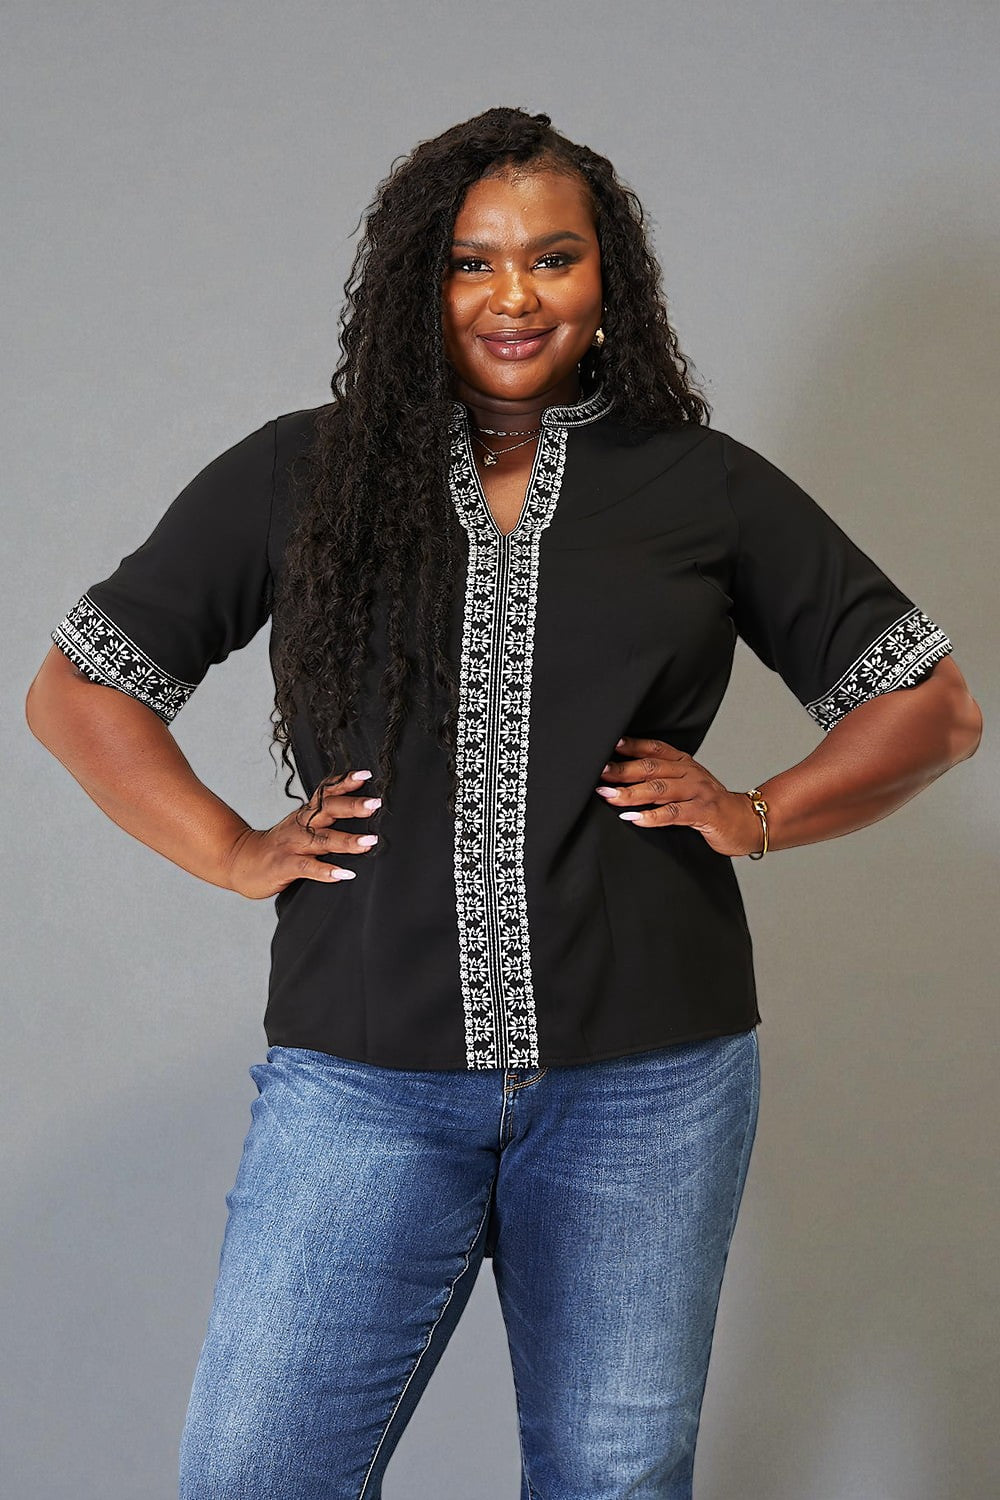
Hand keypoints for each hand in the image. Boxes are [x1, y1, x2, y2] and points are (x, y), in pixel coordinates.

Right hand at [223, 769, 380, 898]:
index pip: (326, 792)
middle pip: (327, 810)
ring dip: (347, 840)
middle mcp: (301, 825)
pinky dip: (326, 871)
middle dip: (352, 807)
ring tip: (369, 842)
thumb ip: (323, 818)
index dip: (345, 783)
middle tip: (375, 804)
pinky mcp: (284, 865)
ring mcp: (292, 845)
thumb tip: (358, 811)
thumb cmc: (278, 845)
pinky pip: (307, 868)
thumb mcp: (300, 825)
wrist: (240, 860)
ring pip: (322, 839)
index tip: (366, 775)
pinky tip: (343, 874)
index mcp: (306, 814)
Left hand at [595, 736, 764, 857]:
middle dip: (622, 770)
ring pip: (659, 789)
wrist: (748, 822)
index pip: (654, 749)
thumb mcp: (687, 787)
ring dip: (631, 793)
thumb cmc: (712, 807)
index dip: (631, 746)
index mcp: (684, 763)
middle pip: (651, 768)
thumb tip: (624, 780)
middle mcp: (690, 773)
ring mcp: (698, 792)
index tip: (608, 746)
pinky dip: (651, 817)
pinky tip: (633, 819)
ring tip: (610, 795)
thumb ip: (662, 781)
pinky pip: (673, 813)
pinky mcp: (704, 812)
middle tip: (599, 774)